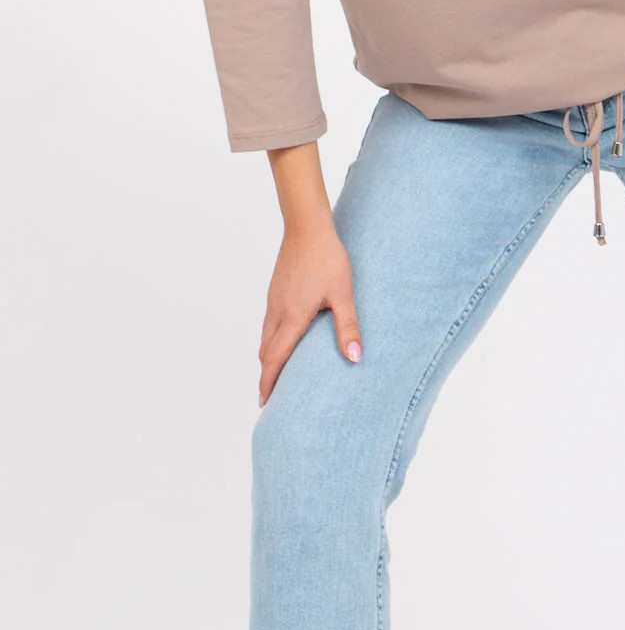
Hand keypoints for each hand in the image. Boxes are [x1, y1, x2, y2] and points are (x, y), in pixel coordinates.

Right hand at [259, 221, 362, 406]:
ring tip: (276, 373)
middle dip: (267, 375)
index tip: (264, 402)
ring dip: (268, 358)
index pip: (276, 358)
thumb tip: (355, 357)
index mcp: (292, 316)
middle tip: (270, 396)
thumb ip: (348, 326)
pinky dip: (271, 340)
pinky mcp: (275, 290)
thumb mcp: (343, 293)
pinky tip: (283, 340)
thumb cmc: (327, 258)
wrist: (307, 227)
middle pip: (266, 351)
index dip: (269, 382)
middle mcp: (277, 311)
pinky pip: (268, 323)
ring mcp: (273, 299)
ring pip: (265, 337)